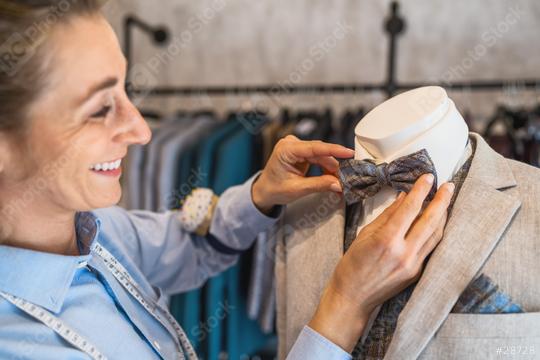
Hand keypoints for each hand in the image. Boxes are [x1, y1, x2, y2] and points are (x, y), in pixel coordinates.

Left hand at [252, 135, 353, 213]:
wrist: (265, 191)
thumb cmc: (274, 189)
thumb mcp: (297, 189)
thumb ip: (319, 185)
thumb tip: (337, 184)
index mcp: (286, 150)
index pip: (315, 147)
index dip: (334, 150)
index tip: (349, 152)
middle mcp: (291, 144)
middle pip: (320, 152)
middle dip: (333, 166)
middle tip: (344, 180)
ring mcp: (296, 147)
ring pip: (321, 156)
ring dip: (330, 168)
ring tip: (336, 182)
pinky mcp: (301, 152)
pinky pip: (318, 158)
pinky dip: (325, 168)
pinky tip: (329, 177)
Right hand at [308, 174, 454, 352]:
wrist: (353, 298)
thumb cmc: (352, 265)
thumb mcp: (364, 235)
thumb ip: (386, 216)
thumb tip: (404, 198)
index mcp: (387, 240)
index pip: (410, 209)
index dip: (420, 190)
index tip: (428, 177)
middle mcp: (404, 253)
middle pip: (430, 221)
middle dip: (442, 200)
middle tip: (449, 185)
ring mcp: (413, 265)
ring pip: (436, 235)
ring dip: (443, 216)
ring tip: (447, 200)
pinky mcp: (417, 273)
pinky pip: (430, 247)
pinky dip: (435, 232)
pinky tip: (436, 222)